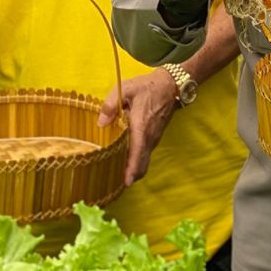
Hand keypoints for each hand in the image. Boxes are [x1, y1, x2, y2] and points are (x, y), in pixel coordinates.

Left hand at [97, 69, 178, 184]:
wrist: (170, 86)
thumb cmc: (147, 87)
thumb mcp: (126, 89)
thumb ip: (111, 104)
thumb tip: (101, 123)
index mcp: (141, 126)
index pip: (137, 153)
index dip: (132, 169)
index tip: (126, 182)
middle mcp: (149, 137)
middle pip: (142, 163)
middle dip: (131, 176)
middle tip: (115, 185)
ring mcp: (153, 138)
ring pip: (144, 160)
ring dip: (134, 170)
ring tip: (117, 176)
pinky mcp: (154, 137)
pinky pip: (145, 154)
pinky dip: (137, 162)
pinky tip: (125, 162)